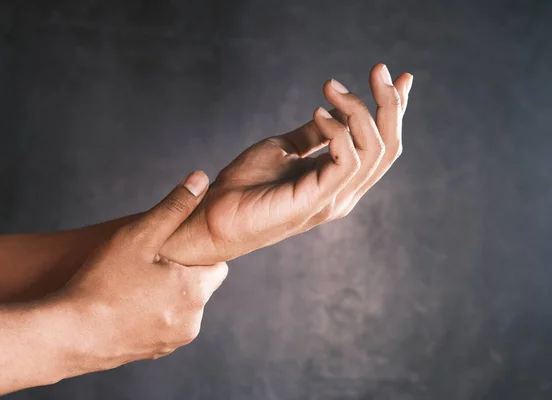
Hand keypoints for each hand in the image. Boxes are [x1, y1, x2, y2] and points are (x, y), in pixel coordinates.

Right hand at [58, 171, 227, 368]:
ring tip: (133, 284)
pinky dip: (153, 314)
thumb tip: (200, 179)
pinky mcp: (155, 353)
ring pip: (182, 306)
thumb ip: (174, 207)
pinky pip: (165, 325)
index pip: (217, 264)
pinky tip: (126, 305)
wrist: (67, 336)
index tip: (170, 248)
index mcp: (196, 291)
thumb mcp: (138, 236)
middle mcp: (193, 320)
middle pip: (199, 286)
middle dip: (181, 273)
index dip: (195, 253)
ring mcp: (174, 341)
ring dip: (168, 295)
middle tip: (147, 263)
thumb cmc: (102, 284)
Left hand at [161, 64, 412, 264]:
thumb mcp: (284, 150)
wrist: (213, 217)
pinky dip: (338, 130)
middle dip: (389, 103)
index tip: (400, 76)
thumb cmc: (245, 186)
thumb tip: (332, 110)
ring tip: (332, 87)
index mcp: (339, 181)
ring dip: (359, 110)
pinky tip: (318, 112)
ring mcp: (333, 199)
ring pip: (374, 151)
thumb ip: (313, 135)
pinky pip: (346, 161)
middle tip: (378, 69)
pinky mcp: (315, 201)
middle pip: (388, 147)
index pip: (382, 145)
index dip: (395, 110)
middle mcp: (344, 192)